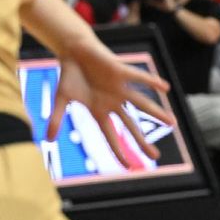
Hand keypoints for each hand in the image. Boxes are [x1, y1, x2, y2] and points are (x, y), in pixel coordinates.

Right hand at [47, 38, 174, 168]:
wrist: (74, 51)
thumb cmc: (70, 76)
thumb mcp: (61, 99)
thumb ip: (57, 119)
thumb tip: (48, 140)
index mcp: (100, 112)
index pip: (111, 137)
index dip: (119, 152)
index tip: (129, 167)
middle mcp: (113, 103)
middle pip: (131, 126)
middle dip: (142, 141)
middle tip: (156, 156)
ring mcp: (119, 89)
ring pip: (141, 104)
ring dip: (157, 113)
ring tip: (172, 123)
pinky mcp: (120, 72)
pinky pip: (138, 78)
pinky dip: (151, 82)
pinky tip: (165, 88)